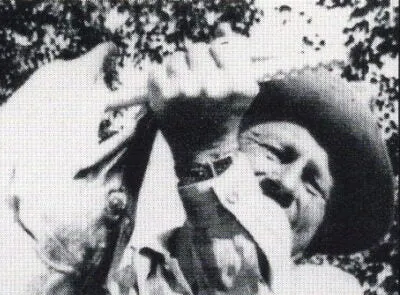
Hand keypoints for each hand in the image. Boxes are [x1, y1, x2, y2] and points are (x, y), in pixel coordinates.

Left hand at [145, 28, 258, 168]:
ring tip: (182, 90)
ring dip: (178, 69)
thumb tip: (223, 35)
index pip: (223, 47)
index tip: (215, 72)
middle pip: (197, 49)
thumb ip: (237, 63)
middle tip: (196, 83)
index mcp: (237, 84)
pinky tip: (169, 94)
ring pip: (176, 57)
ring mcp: (186, 90)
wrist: (203, 154)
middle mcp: (213, 86)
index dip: (217, 57)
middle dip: (196, 62)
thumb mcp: (242, 93)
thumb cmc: (222, 120)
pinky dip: (161, 79)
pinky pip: (158, 69)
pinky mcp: (164, 95)